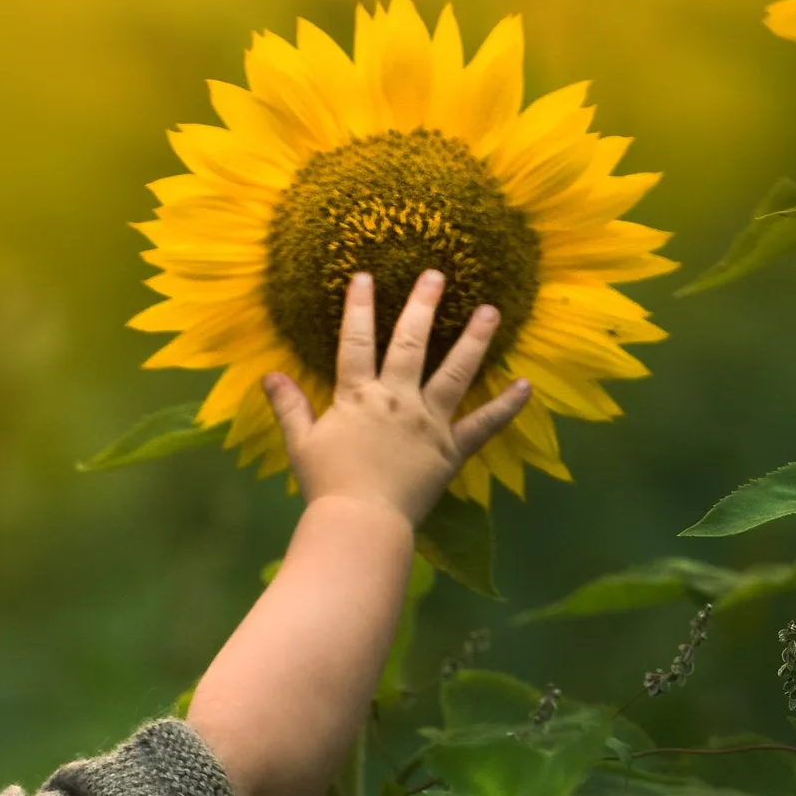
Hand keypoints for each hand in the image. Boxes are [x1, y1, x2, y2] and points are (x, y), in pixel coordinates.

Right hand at [264, 269, 533, 532]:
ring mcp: (429, 422)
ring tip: (491, 310)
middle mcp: (398, 400)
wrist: (361, 522)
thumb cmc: (328, 485)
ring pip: (455, 372)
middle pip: (411, 344)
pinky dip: (506, 406)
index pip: (356, 343)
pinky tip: (526, 385)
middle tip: (436, 274)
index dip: (359, 308)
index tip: (364, 277)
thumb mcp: (301, 444)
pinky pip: (484, 424)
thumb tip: (269, 374)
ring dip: (474, 339)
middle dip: (422, 306)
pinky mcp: (452, 449)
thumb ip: (289, 407)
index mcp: (359, 397)